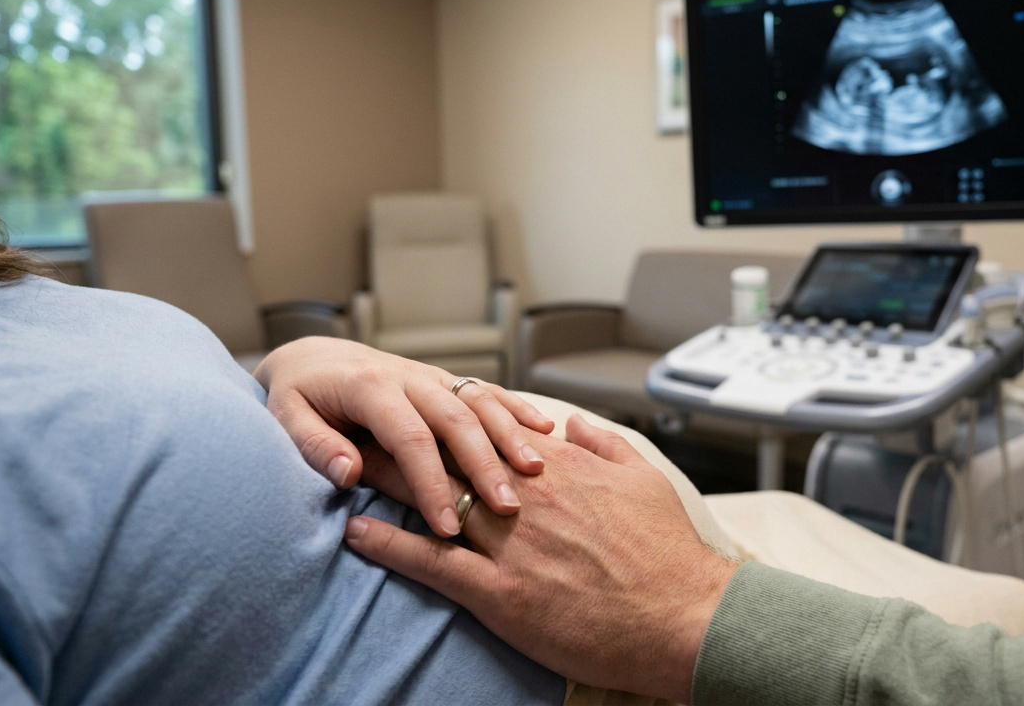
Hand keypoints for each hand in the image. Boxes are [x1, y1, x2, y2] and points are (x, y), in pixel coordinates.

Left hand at [253, 336, 554, 536]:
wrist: (312, 354)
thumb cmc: (296, 396)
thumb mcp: (285, 418)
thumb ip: (314, 445)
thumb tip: (348, 472)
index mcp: (369, 387)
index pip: (409, 438)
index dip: (430, 483)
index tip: (446, 526)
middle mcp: (408, 377)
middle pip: (457, 420)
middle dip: (484, 465)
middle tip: (506, 509)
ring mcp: (433, 376)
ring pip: (482, 402)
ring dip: (511, 436)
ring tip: (534, 473)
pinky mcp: (447, 380)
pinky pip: (490, 391)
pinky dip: (518, 409)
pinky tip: (545, 431)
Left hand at [343, 413, 737, 702]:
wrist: (683, 615)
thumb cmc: (668, 552)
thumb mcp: (644, 480)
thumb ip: (604, 444)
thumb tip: (571, 423)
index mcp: (558, 468)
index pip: (483, 432)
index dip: (441, 420)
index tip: (407, 409)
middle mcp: (526, 496)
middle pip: (446, 457)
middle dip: (398, 439)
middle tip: (355, 424)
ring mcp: (510, 544)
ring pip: (431, 501)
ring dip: (383, 483)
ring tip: (340, 467)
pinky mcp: (500, 592)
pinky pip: (431, 563)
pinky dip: (387, 545)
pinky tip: (354, 532)